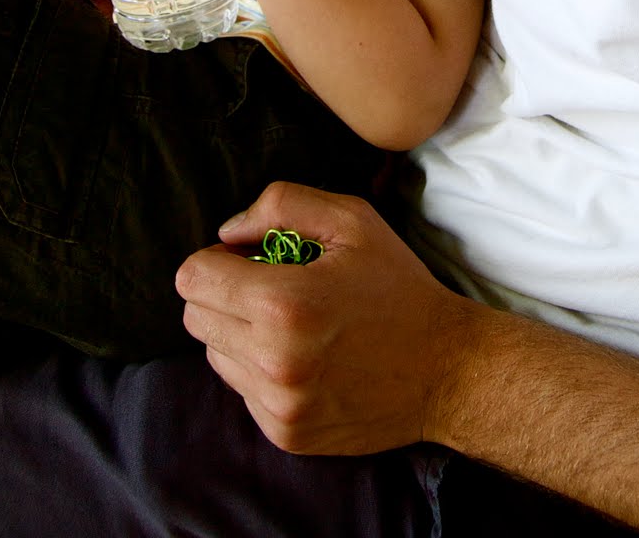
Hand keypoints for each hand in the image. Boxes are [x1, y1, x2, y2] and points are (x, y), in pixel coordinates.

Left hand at [176, 182, 471, 454]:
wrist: (446, 369)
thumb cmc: (398, 286)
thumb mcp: (353, 220)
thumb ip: (282, 206)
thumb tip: (227, 233)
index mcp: (284, 302)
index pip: (193, 278)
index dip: (216, 259)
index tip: (249, 258)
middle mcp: (272, 360)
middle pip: (196, 317)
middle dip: (223, 294)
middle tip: (271, 286)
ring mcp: (278, 403)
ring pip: (215, 355)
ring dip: (240, 333)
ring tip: (293, 323)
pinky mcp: (285, 433)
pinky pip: (242, 390)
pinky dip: (261, 369)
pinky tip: (306, 357)